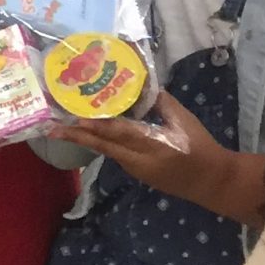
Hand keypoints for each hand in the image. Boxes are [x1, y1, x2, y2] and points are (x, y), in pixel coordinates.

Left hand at [55, 93, 239, 210]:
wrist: (212, 182)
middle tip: (51, 127)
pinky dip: (100, 143)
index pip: (121, 134)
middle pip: (104, 146)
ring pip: (106, 151)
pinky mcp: (137, 174)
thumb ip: (161, 103)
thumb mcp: (184, 121)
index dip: (98, 126)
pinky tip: (89, 133)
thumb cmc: (201, 147)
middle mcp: (139, 160)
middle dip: (77, 136)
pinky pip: (114, 155)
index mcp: (155, 145)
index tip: (76, 118)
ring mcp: (136, 170)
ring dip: (85, 139)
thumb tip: (142, 82)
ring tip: (63, 127)